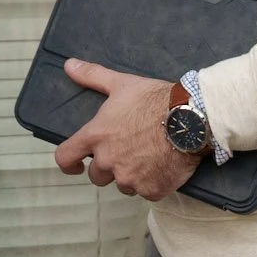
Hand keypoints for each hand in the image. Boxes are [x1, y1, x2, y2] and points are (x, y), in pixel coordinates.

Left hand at [53, 59, 199, 200]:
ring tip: (146, 156)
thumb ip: (92, 76)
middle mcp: (109, 162)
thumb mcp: (121, 84)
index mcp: (97, 137)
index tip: (74, 166)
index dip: (67, 164)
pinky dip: (151, 183)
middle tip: (126, 151)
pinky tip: (161, 166)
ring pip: (122, 185)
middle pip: (97, 175)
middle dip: (107, 166)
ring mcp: (130, 179)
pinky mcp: (151, 190)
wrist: (190, 119)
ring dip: (129, 175)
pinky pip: (145, 192)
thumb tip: (69, 65)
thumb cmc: (155, 100)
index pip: (65, 158)